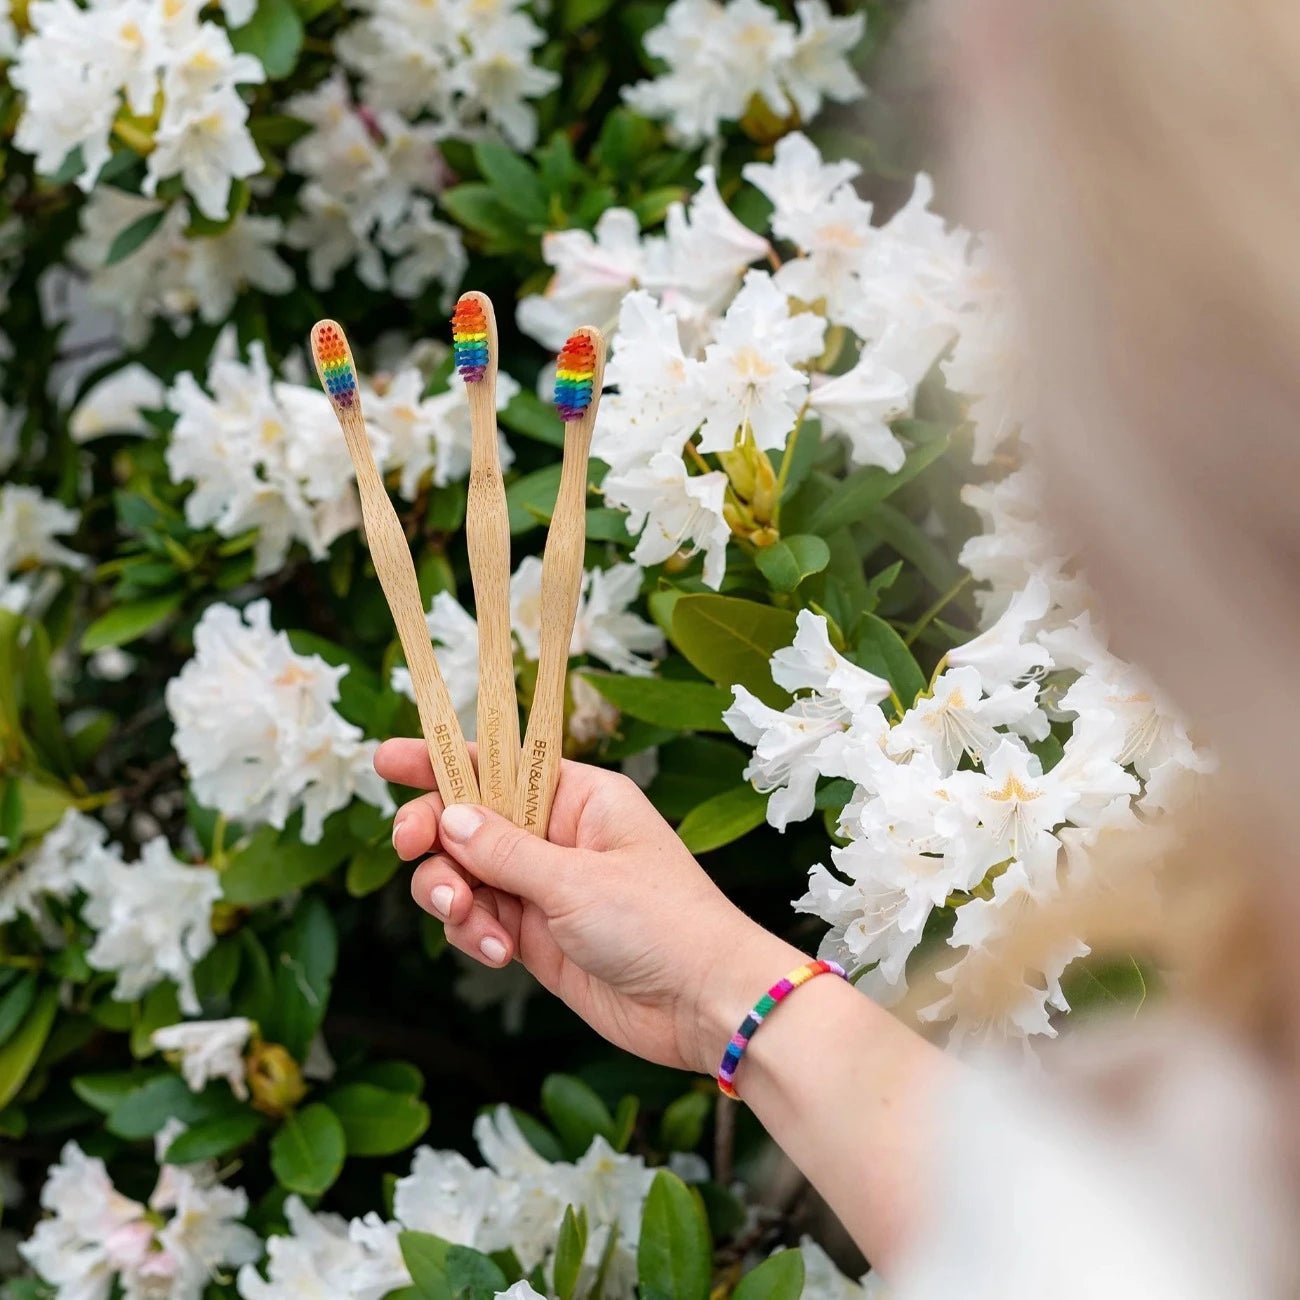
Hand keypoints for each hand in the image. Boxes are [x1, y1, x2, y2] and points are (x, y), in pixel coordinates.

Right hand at [375, 739, 801, 1074]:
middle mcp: (556, 834)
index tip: (387, 759)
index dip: (441, 759)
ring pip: (465, 874)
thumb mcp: (577, 879)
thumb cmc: (662, 922)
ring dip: (452, 895)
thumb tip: (447, 816)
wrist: (703, 1004)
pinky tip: (500, 954)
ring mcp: (543, 886)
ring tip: (470, 919)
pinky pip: (480, 920)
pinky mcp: (536, 935)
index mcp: (579, 797)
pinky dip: (475, 934)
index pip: (498, 764)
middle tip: (414, 850)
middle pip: (467, 819)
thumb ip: (504, 850)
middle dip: (434, 836)